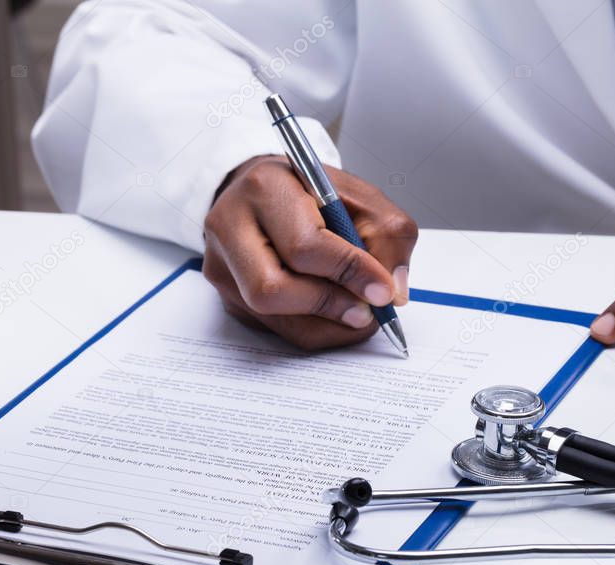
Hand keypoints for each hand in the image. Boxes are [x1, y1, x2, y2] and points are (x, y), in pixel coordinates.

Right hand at [202, 156, 416, 350]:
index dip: (349, 272)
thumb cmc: (317, 195)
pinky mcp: (226, 294)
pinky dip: (314, 327)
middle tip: (368, 310)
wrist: (270, 193)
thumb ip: (389, 237)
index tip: (383, 292)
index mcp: (266, 188)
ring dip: (326, 324)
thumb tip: (393, 292)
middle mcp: (230, 226)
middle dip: (331, 306)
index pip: (303, 245)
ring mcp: (221, 264)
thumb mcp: (364, 198)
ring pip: (272, 317)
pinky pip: (273, 328)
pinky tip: (335, 312)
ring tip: (359, 313)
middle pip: (273, 289)